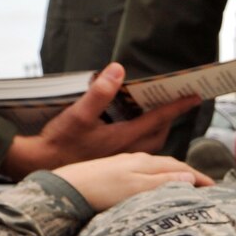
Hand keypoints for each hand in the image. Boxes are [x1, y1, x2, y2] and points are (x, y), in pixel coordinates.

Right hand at [0, 63, 200, 177]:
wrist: (41, 166)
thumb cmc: (59, 140)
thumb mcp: (78, 114)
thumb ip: (99, 92)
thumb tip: (117, 70)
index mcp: (122, 137)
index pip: (158, 119)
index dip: (177, 106)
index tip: (194, 96)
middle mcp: (126, 151)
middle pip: (159, 136)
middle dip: (170, 120)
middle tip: (177, 105)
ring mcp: (120, 160)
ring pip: (150, 147)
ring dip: (158, 132)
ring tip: (158, 118)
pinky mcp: (112, 165)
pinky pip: (139, 153)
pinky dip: (144, 141)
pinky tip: (134, 134)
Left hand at [53, 153, 210, 211]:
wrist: (65, 188)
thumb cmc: (99, 189)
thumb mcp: (135, 188)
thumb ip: (162, 182)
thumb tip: (190, 178)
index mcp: (146, 162)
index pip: (180, 167)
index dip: (199, 177)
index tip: (214, 186)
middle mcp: (136, 159)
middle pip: (170, 164)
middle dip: (189, 172)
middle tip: (204, 185)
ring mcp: (123, 164)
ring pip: (156, 167)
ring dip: (172, 174)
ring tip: (182, 185)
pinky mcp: (112, 172)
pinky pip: (143, 172)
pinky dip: (156, 177)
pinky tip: (151, 185)